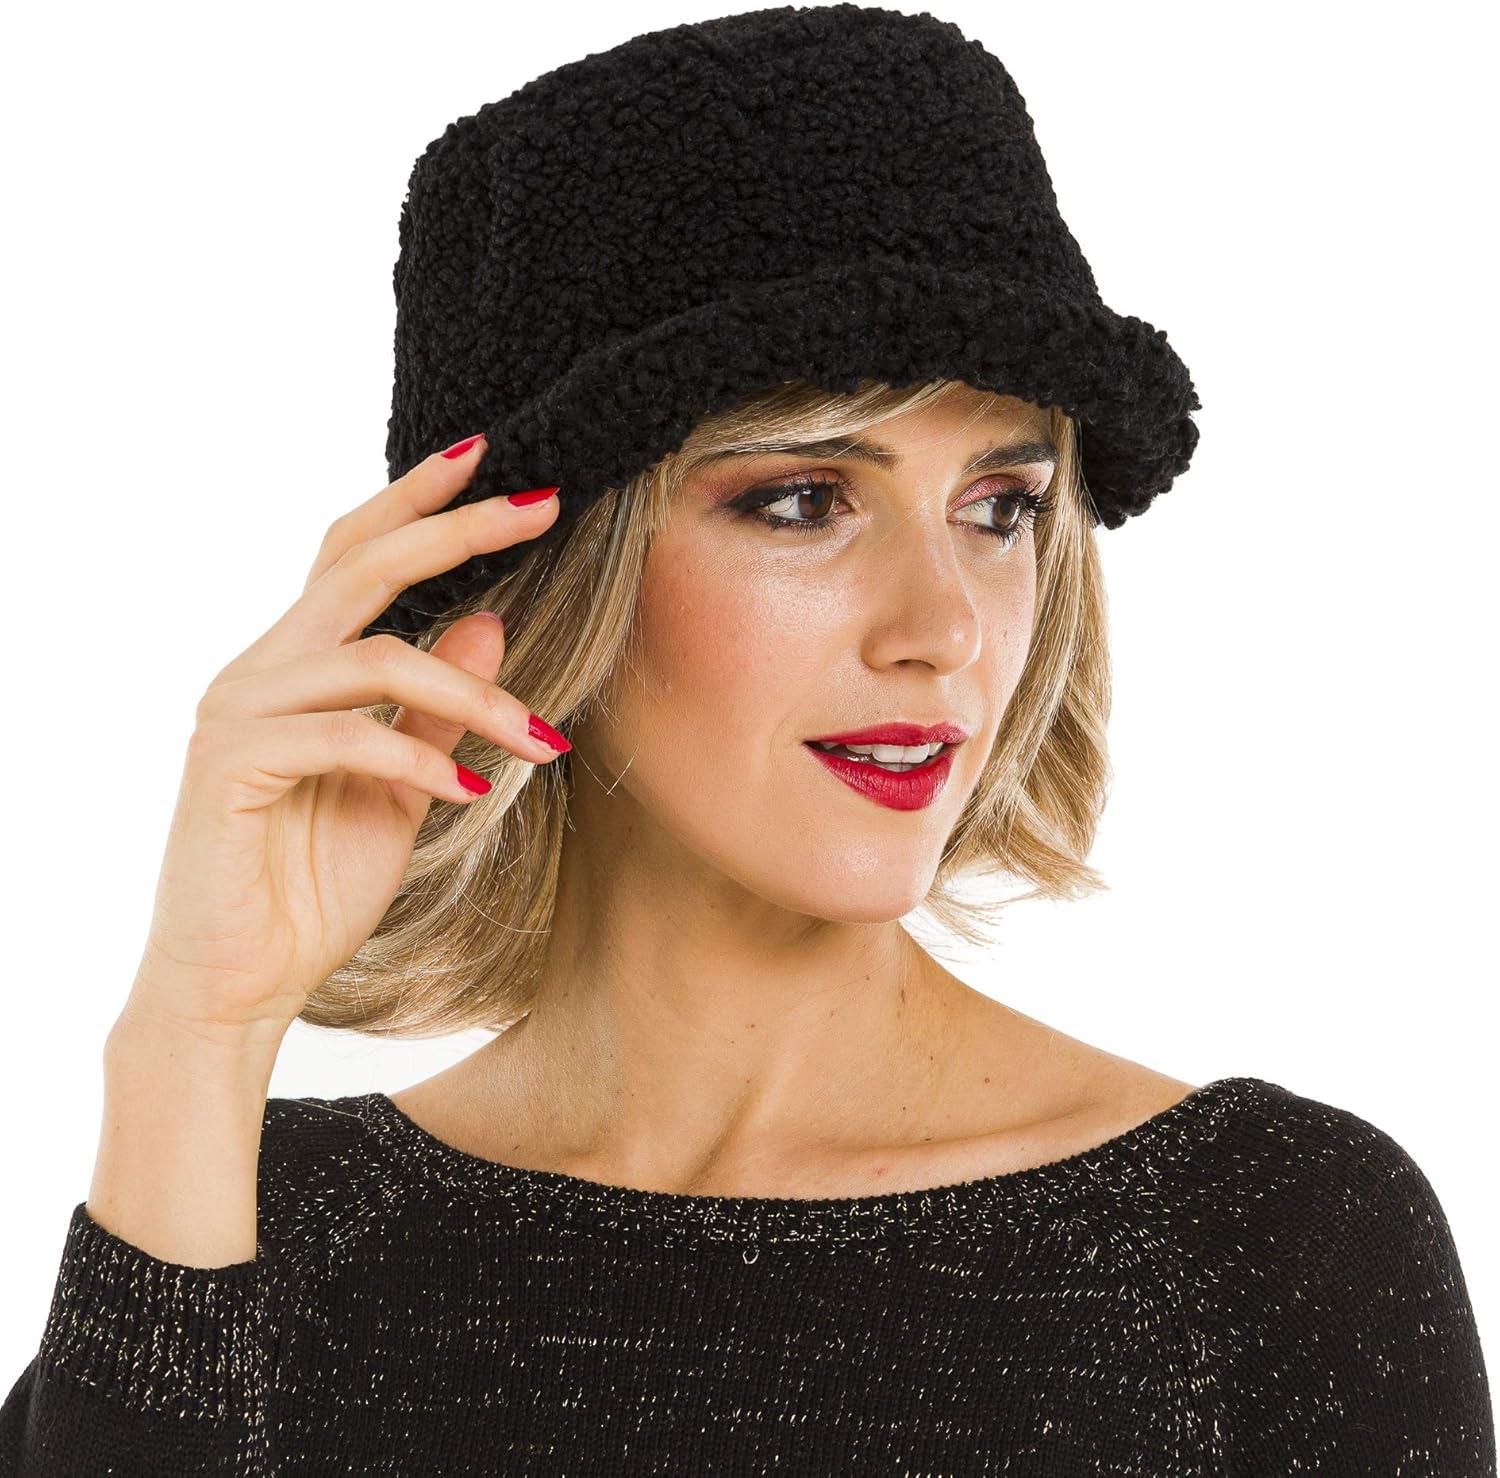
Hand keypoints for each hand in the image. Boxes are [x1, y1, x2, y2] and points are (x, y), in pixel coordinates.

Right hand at [118, 434, 563, 1049]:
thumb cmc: (310, 887)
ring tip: (538, 739)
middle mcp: (259, 670)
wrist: (239, 985)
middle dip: (456, 530)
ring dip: (475, 695)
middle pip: (361, 567)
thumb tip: (488, 619)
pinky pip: (349, 738)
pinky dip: (422, 763)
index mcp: (296, 666)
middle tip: (542, 504)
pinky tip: (472, 793)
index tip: (491, 458)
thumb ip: (437, 710)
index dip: (418, 503)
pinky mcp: (231, 765)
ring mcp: (238, 712)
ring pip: (377, 659)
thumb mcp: (402, 788)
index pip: (355, 557)